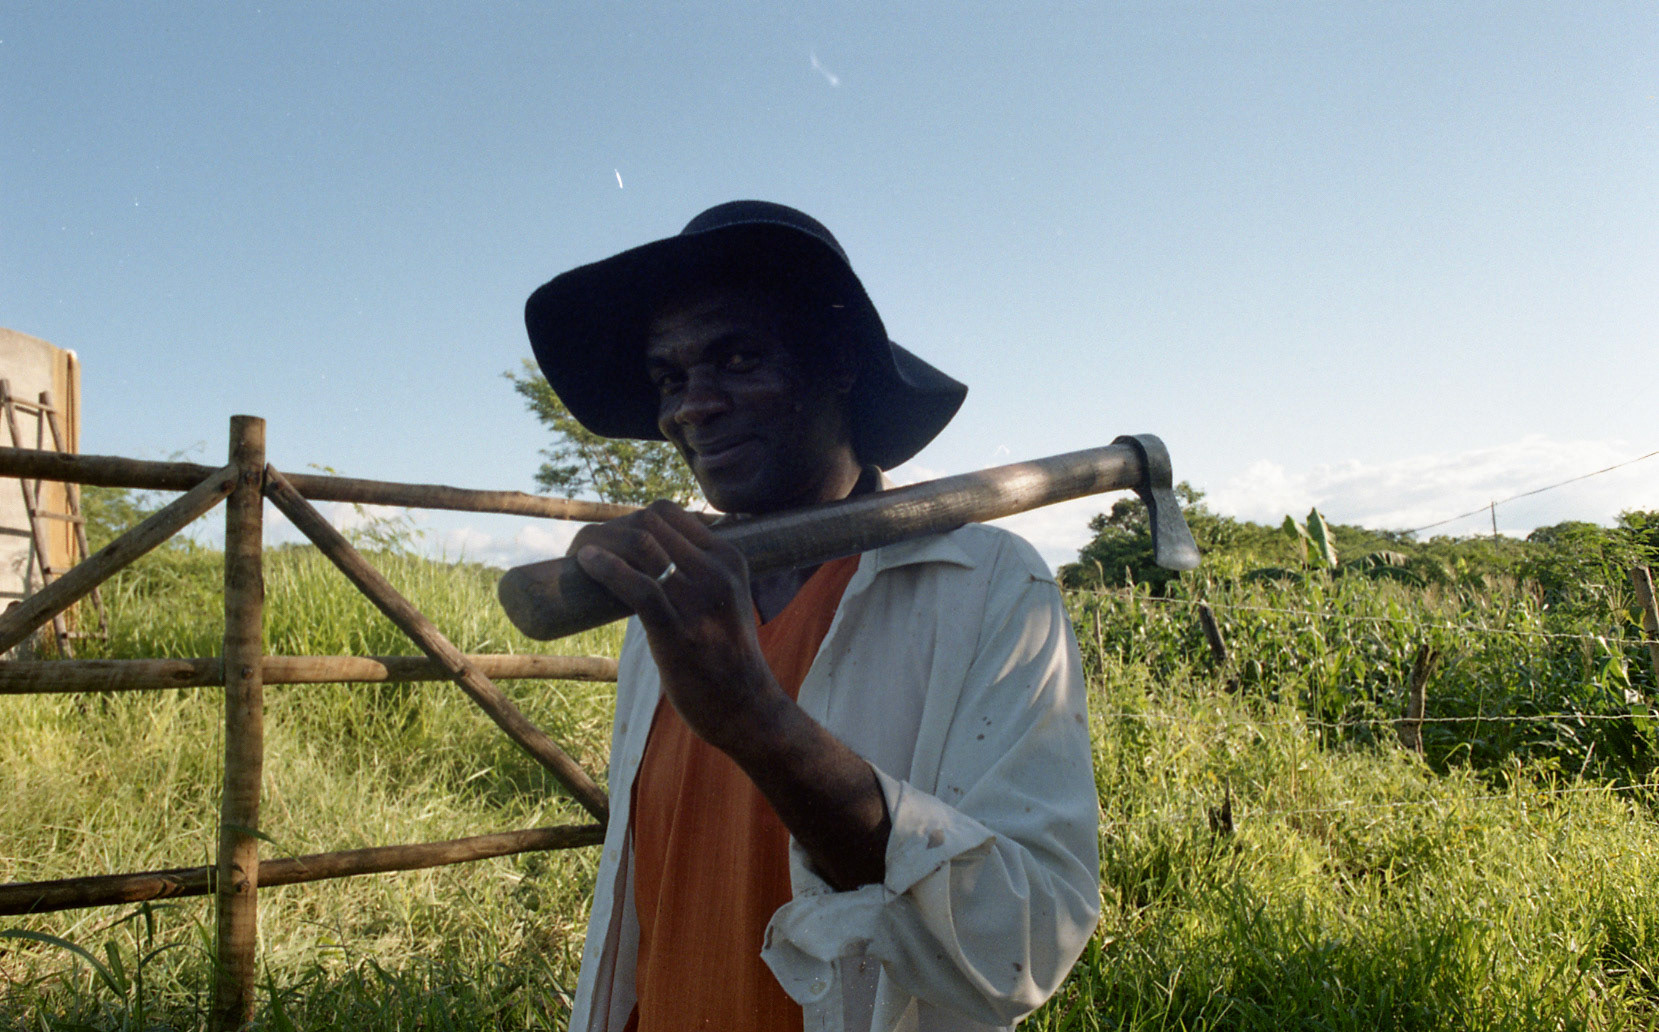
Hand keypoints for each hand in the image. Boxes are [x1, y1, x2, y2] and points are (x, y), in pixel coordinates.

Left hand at [571, 500, 781, 749]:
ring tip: (580, 555)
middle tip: (589, 547)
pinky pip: (637, 586)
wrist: (746, 707)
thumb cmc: (728, 655)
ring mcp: (699, 600)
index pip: (670, 513)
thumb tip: (655, 557)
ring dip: (602, 543)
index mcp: (729, 558)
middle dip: (612, 529)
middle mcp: (717, 571)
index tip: (612, 539)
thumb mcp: (728, 599)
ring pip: (641, 546)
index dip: (633, 519)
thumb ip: (703, 574)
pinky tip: (585, 562)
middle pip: (651, 523)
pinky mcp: (678, 630)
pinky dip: (605, 568)